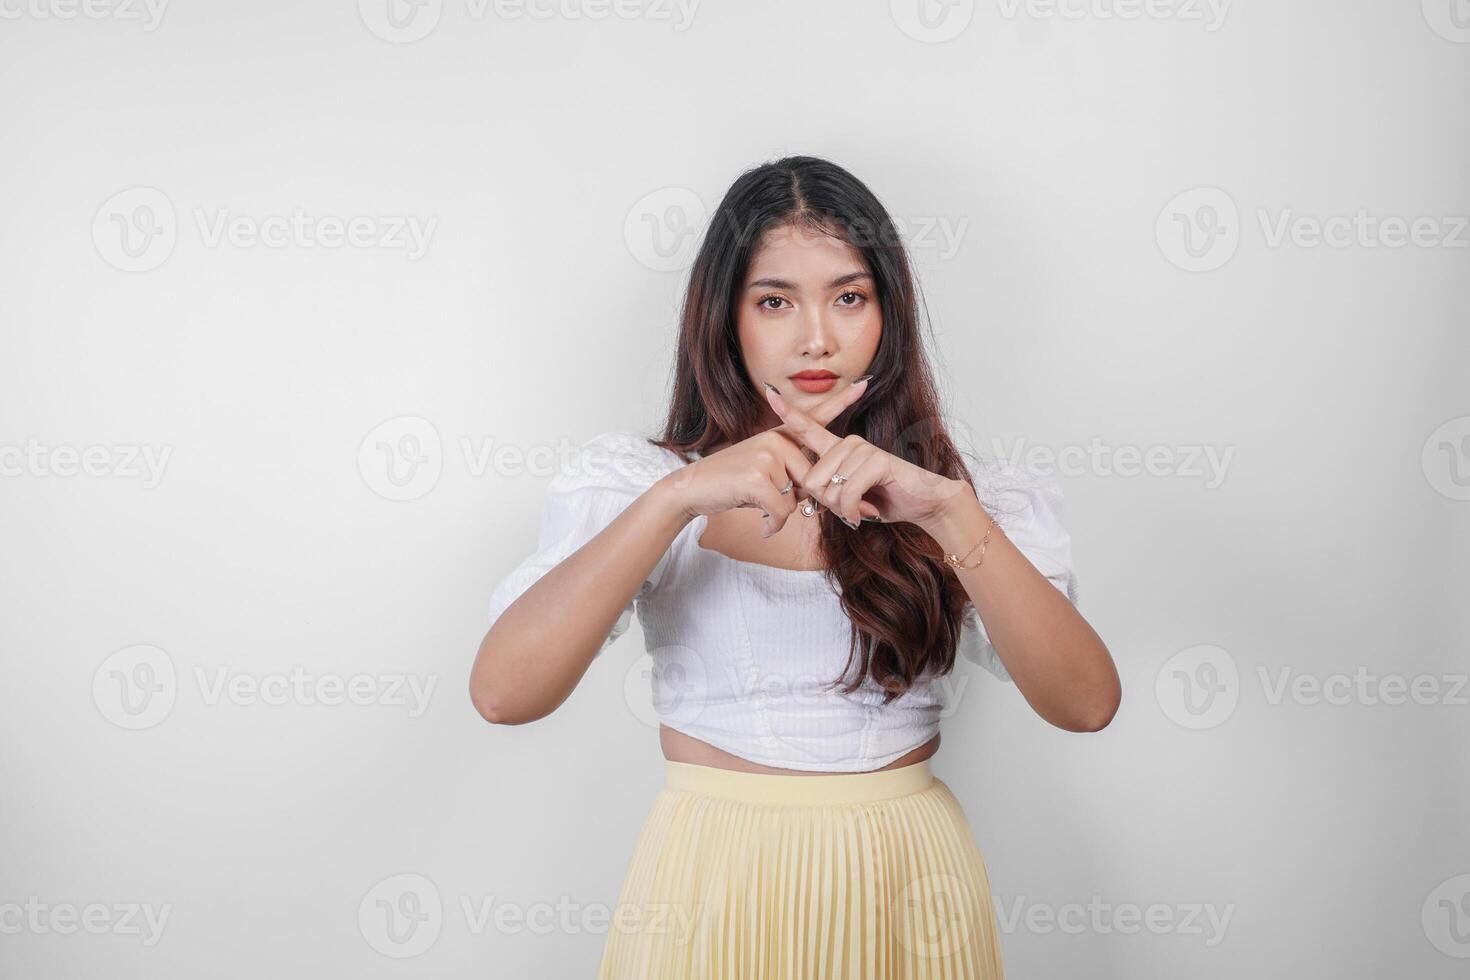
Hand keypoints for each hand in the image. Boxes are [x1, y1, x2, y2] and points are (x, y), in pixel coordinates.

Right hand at [660, 377, 880, 535]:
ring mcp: (767, 455)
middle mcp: (776, 440)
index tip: (865, 384)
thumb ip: (792, 475)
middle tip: (780, 510)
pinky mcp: (758, 477)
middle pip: (814, 479)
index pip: (815, 418)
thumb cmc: (731, 484)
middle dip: (806, 503)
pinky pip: (784, 510)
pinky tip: (763, 526)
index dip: (841, 401)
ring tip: (760, 509)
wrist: (692, 489)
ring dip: (782, 513)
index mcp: (779, 435)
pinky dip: (774, 524)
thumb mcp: (764, 473)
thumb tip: (818, 496)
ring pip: (799, 498)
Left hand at [761, 383, 971, 530]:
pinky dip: (853, 511)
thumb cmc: (887, 499)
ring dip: (843, 510)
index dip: (788, 412)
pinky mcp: (877, 460)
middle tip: (848, 511)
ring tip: (860, 510)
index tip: (770, 392)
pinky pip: (848, 492)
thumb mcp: (851, 500)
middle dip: (826, 505)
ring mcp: (862, 449)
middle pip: (811, 480)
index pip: (808, 428)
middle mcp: (848, 443)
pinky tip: (864, 513)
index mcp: (839, 449)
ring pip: (829, 489)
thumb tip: (809, 506)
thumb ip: (829, 497)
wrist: (924, 502)